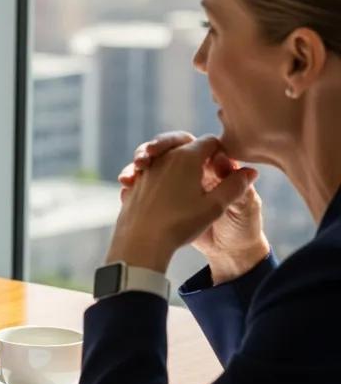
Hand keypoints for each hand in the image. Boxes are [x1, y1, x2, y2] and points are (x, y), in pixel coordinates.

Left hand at [107, 134, 257, 272]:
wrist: (141, 242)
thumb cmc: (180, 224)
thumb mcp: (214, 207)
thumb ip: (234, 187)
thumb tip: (250, 172)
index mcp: (187, 157)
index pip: (210, 142)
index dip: (219, 150)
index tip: (222, 164)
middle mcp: (164, 157)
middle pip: (182, 141)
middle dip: (194, 148)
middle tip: (200, 164)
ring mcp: (145, 168)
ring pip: (161, 153)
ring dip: (171, 157)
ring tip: (179, 175)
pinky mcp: (133, 181)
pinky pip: (143, 168)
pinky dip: (151, 170)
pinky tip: (157, 186)